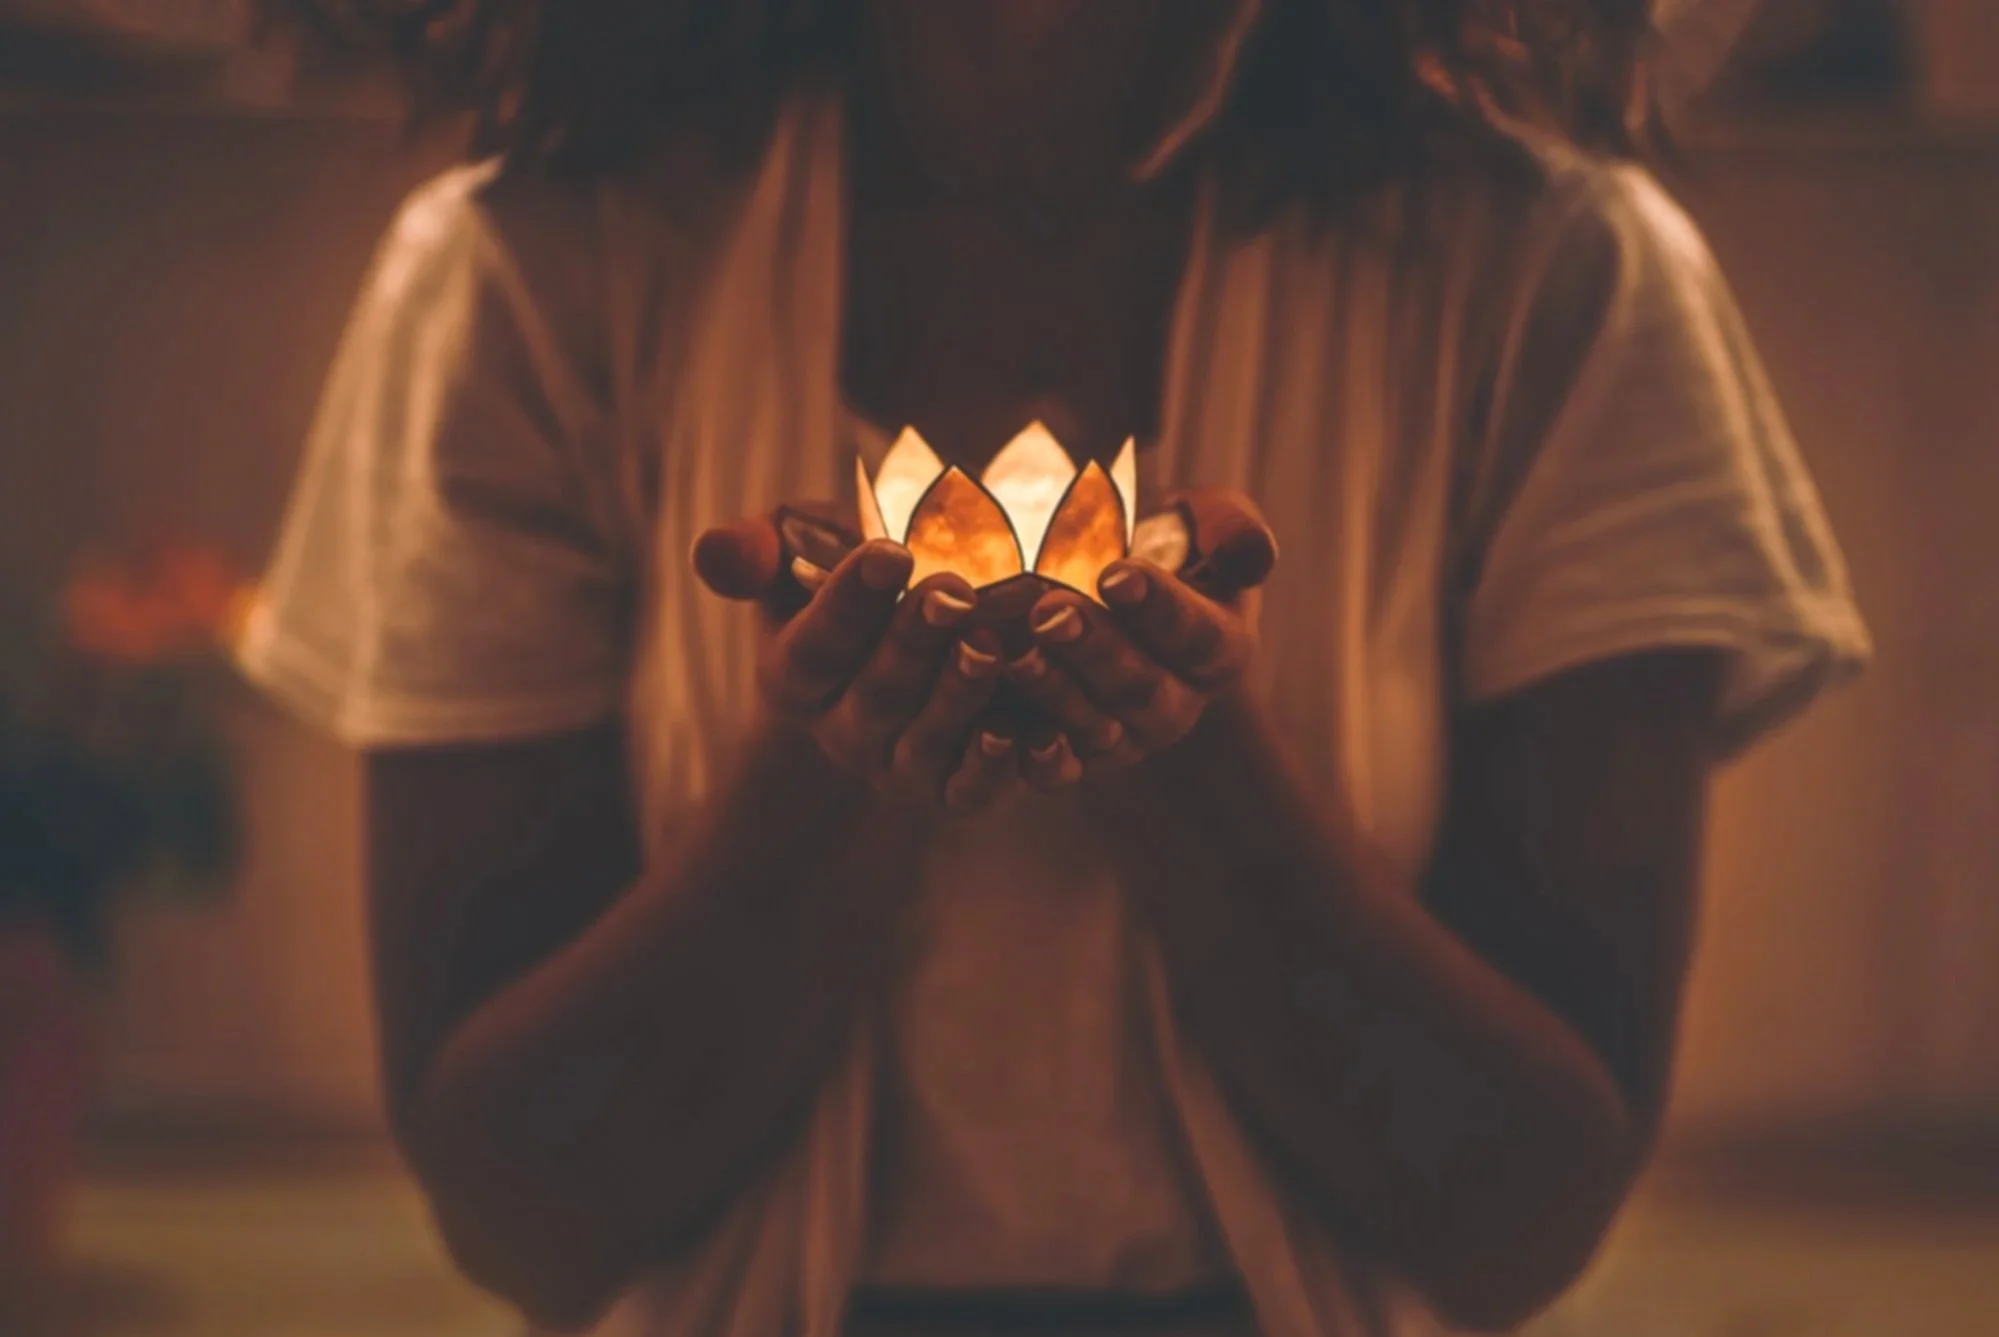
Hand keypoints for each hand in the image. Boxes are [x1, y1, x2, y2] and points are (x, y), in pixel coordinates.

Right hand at [693, 511, 1020, 813]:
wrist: (892, 653)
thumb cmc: (841, 584)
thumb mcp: (794, 554)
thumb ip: (756, 549)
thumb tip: (713, 553)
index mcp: (796, 675)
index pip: (817, 642)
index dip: (851, 599)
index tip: (891, 551)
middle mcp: (842, 731)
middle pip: (877, 692)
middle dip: (915, 640)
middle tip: (954, 591)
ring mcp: (896, 766)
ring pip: (924, 740)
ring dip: (957, 695)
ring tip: (988, 645)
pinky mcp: (949, 791)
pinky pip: (967, 790)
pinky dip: (992, 768)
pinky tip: (1017, 732)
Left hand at [1003, 488, 1272, 785]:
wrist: (1096, 572)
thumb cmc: (1160, 541)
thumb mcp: (1204, 519)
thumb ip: (1230, 528)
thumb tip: (1253, 555)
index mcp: (1220, 649)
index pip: (1198, 635)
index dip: (1159, 608)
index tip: (1116, 575)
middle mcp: (1177, 703)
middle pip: (1142, 688)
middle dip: (1095, 649)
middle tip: (1049, 611)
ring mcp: (1125, 737)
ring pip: (1095, 728)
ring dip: (1054, 693)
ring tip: (1015, 653)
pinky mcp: (1074, 758)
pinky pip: (1055, 771)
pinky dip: (1031, 757)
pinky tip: (999, 730)